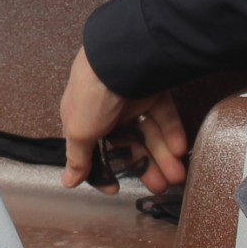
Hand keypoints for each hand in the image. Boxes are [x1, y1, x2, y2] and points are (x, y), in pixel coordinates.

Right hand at [59, 47, 189, 195]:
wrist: (121, 60)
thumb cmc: (92, 93)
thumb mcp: (79, 130)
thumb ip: (76, 158)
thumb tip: (68, 181)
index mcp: (84, 119)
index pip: (96, 151)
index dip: (107, 170)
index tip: (116, 188)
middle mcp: (107, 111)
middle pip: (129, 145)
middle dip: (145, 168)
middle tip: (160, 186)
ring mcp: (131, 100)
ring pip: (150, 134)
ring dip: (164, 156)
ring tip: (177, 175)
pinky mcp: (153, 91)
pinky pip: (164, 116)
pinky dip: (172, 133)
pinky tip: (178, 149)